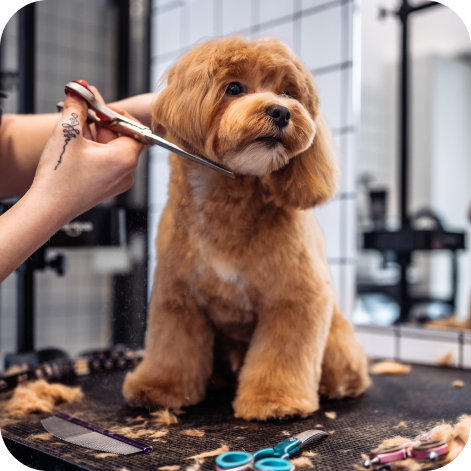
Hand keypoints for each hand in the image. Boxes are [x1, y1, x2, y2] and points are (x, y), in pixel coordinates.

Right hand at [30, 85, 143, 222]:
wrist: (48, 208)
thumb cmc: (59, 178)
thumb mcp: (68, 133)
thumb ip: (78, 107)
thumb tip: (80, 90)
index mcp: (126, 159)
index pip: (132, 127)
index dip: (114, 113)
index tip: (97, 104)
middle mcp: (127, 172)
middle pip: (121, 136)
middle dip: (102, 120)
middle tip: (83, 106)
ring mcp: (118, 181)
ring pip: (112, 147)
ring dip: (95, 133)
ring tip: (75, 125)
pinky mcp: (107, 186)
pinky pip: (106, 160)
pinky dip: (94, 148)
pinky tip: (77, 142)